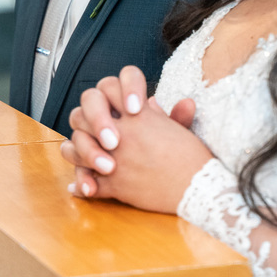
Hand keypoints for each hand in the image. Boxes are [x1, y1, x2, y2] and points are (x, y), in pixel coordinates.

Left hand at [61, 67, 208, 213]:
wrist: (198, 188)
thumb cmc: (191, 156)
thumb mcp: (176, 127)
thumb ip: (158, 114)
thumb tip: (150, 102)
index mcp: (137, 115)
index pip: (107, 88)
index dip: (106, 93)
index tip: (117, 106)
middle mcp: (121, 134)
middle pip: (82, 115)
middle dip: (84, 120)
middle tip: (96, 131)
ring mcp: (114, 160)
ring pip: (77, 148)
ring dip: (77, 151)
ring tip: (81, 154)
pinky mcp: (114, 186)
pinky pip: (88, 184)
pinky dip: (84, 186)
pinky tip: (83, 186)